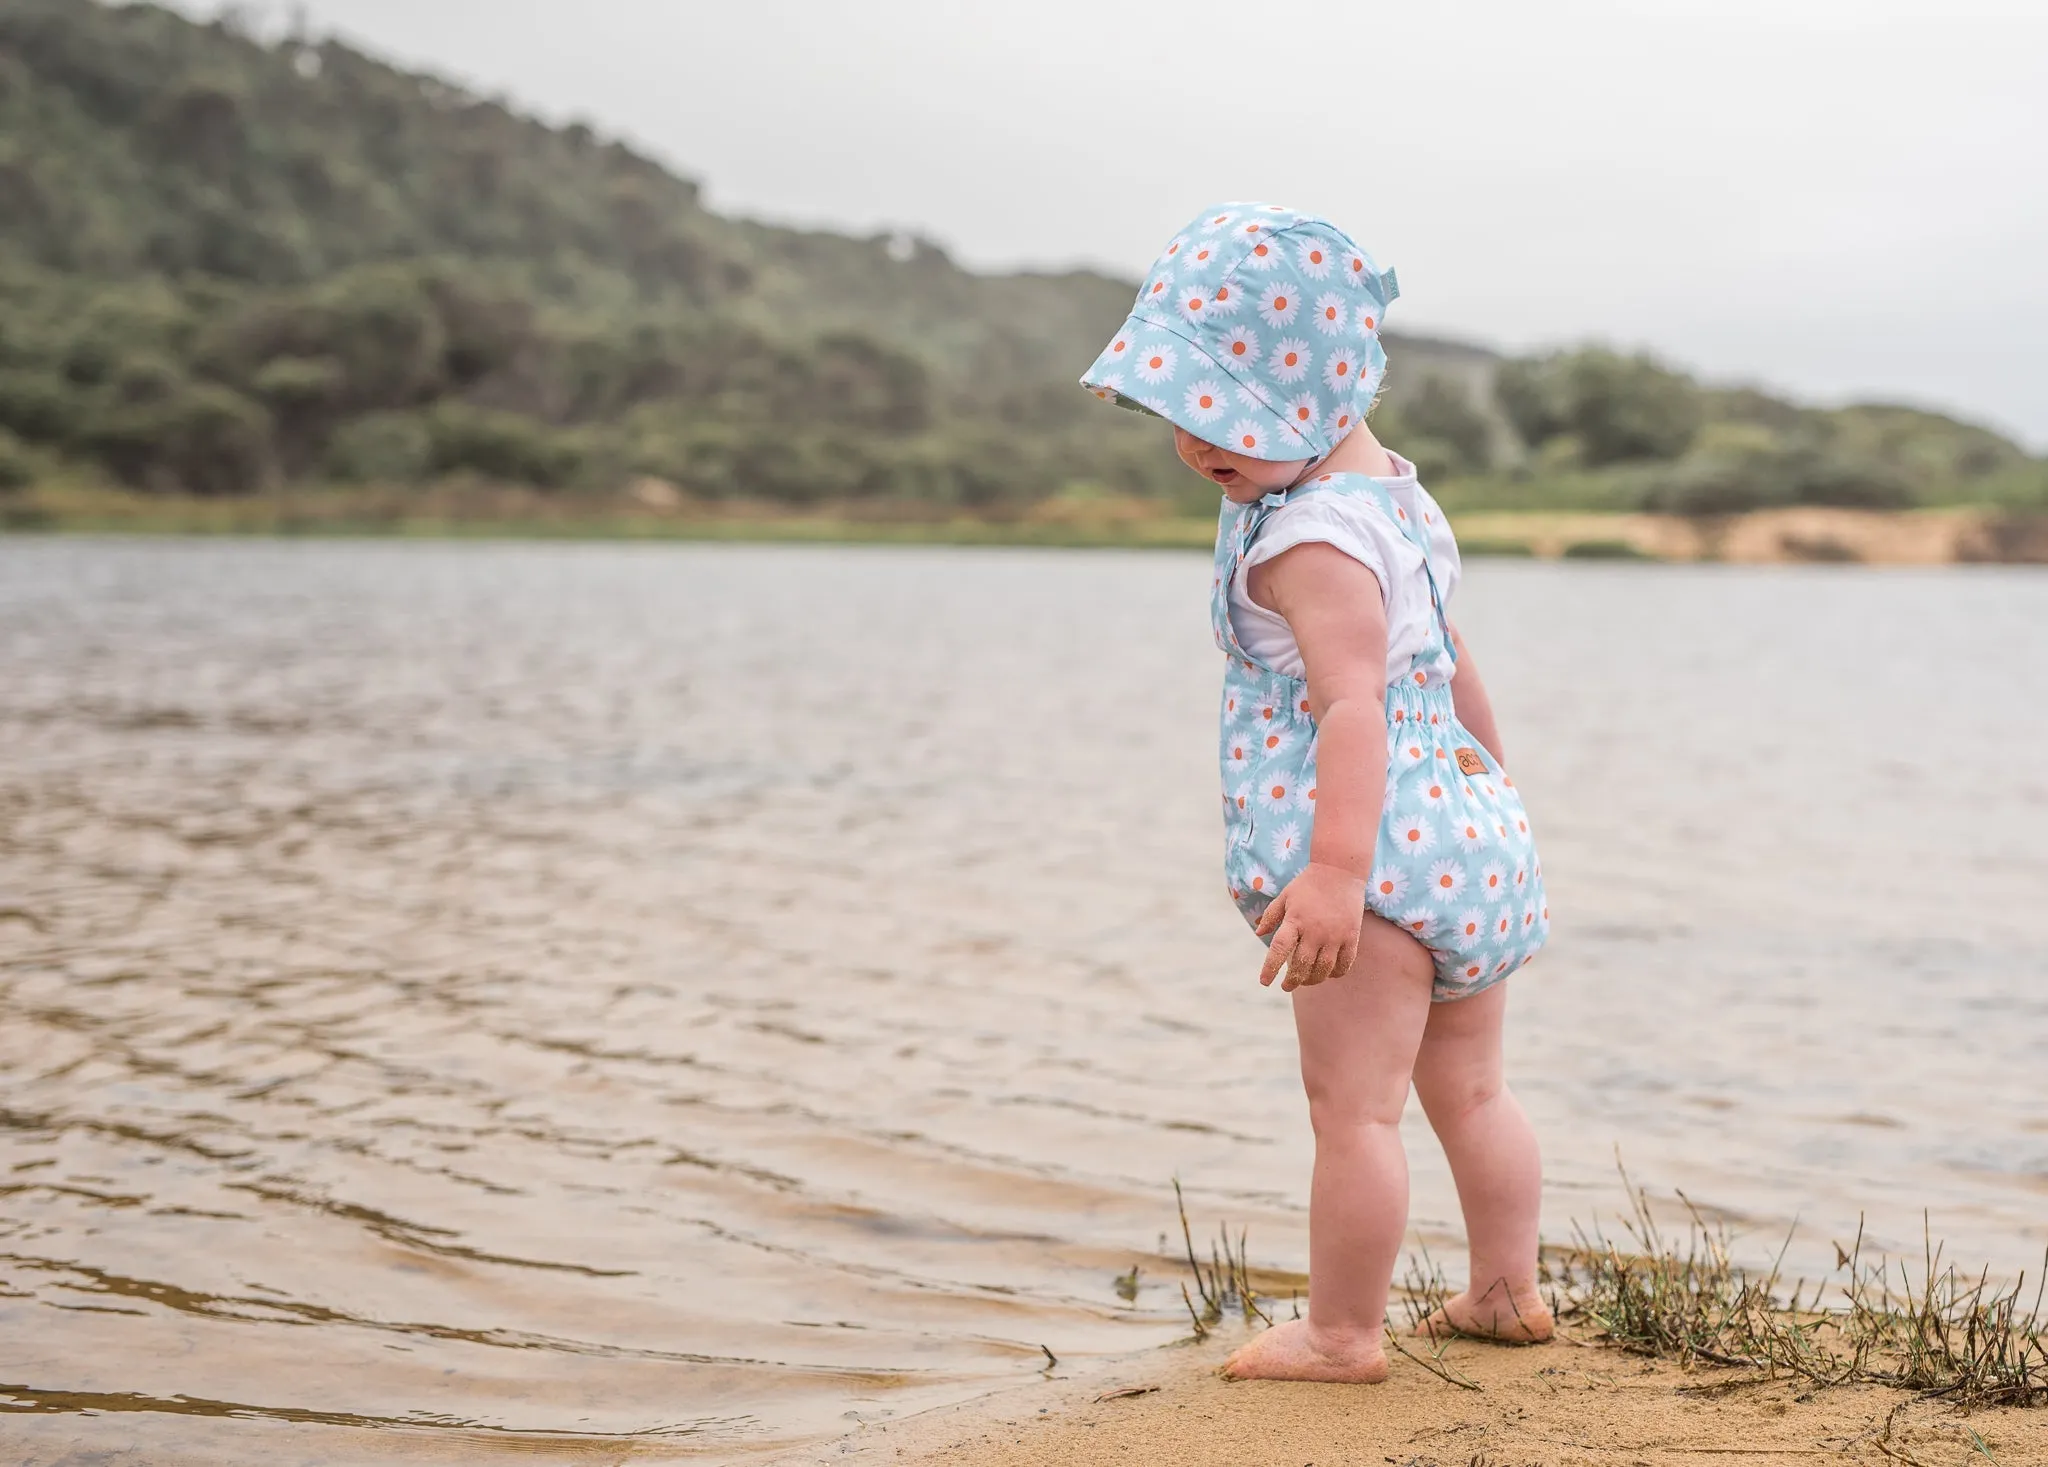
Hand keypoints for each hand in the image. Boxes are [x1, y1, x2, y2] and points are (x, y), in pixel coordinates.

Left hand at [1255, 862, 1367, 990]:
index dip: (1270, 969)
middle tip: (1286, 986)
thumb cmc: (1308, 883)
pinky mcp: (1351, 937)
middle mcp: (1314, 931)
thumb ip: (1271, 915)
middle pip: (1301, 966)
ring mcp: (1334, 935)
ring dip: (1312, 980)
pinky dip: (1335, 973)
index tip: (1264, 982)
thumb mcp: (1285, 896)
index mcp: (1294, 920)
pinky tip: (1328, 973)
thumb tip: (1258, 933)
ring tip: (1305, 981)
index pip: (1278, 950)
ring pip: (1323, 970)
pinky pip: (1344, 964)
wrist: (1340, 870)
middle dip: (1292, 981)